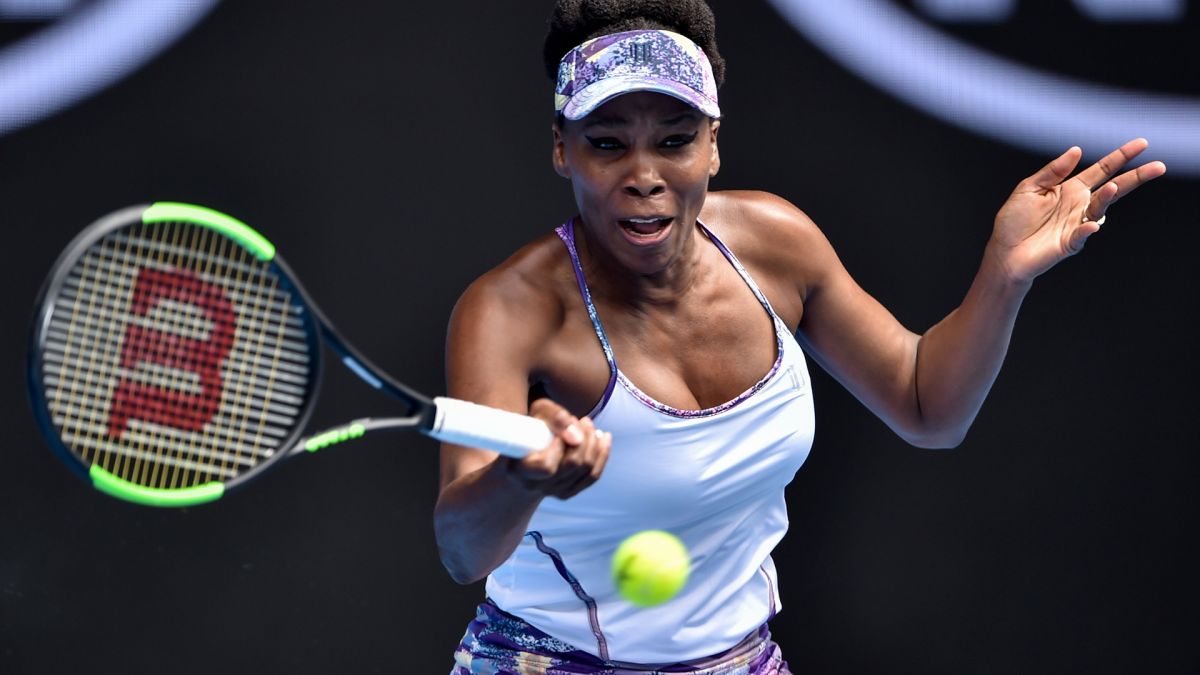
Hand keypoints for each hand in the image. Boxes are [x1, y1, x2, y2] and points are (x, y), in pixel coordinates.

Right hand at [503, 398, 611, 499]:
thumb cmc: (528, 429)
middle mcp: (536, 486)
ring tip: (590, 426)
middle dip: (585, 438)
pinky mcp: (566, 493)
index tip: (558, 430)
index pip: (547, 466)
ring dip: (595, 444)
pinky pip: (592, 477)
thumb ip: (555, 418)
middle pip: (573, 466)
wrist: (521, 456)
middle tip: (583, 420)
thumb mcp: (536, 414)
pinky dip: (602, 455)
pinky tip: (603, 438)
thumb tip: (577, 436)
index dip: (559, 445)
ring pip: (586, 471)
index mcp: (520, 469)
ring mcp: (552, 492)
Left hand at [988, 138, 1165, 283]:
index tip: (1142, 144)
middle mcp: (1080, 204)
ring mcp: (1078, 223)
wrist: (1004, 252)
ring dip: (1106, 197)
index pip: (1102, 169)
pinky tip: (1090, 225)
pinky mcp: (1070, 243)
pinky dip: (1086, 229)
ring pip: (1100, 208)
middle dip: (1136, 177)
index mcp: (1071, 188)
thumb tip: (1076, 150)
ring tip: (1112, 187)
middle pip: (1114, 188)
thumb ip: (1053, 171)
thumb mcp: (1029, 188)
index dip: (1121, 157)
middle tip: (1158, 167)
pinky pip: (1083, 234)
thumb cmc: (1014, 221)